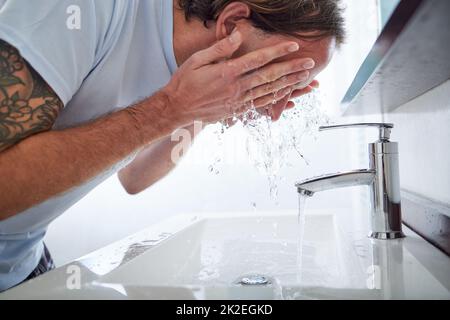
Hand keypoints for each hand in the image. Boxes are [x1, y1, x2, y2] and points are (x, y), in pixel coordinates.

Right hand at [161, 29, 314, 126]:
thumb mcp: (197, 59)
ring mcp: (238, 101)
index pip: (258, 59)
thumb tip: (238, 36)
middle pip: (270, 77)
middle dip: (292, 69)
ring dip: (289, 85)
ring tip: (306, 80)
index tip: (293, 45)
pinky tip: (287, 97)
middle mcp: (236, 88)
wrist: (177, 109)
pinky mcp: (237, 110)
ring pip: (269, 92)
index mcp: (228, 72)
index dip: (278, 51)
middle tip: (310, 64)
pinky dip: (276, 101)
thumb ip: (220, 48)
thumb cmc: (185, 82)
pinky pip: (261, 105)